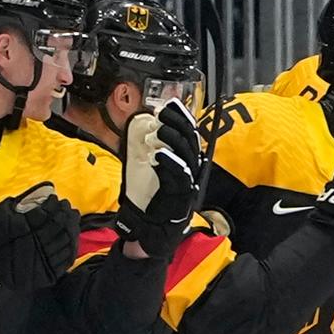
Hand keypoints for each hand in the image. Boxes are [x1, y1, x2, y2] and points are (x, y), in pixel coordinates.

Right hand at [0, 183, 79, 298]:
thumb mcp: (2, 214)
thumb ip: (24, 202)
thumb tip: (46, 189)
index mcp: (25, 228)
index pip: (49, 213)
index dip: (55, 205)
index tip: (56, 199)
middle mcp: (36, 245)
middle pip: (60, 227)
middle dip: (66, 215)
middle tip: (67, 207)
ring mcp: (43, 261)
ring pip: (67, 242)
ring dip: (72, 229)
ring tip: (71, 219)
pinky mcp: (48, 274)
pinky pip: (67, 259)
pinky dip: (72, 246)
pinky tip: (71, 237)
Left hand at [116, 100, 201, 259]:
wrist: (148, 229)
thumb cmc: (147, 200)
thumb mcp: (143, 167)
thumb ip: (147, 149)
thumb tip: (142, 127)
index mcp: (183, 162)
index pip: (188, 135)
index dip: (182, 118)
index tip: (171, 104)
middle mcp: (189, 171)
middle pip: (191, 142)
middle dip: (178, 124)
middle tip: (164, 112)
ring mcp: (187, 184)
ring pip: (187, 156)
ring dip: (174, 139)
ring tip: (161, 129)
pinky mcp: (181, 195)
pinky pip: (180, 176)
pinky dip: (170, 163)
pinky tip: (159, 154)